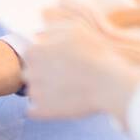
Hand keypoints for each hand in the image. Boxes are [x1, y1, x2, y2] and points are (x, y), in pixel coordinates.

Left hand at [22, 21, 139, 123]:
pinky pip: (35, 110)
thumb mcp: (74, 29)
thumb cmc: (94, 54)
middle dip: (43, 74)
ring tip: (68, 89)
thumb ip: (51, 28)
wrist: (109, 84)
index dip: (45, 56)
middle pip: (30, 73)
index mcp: (35, 51)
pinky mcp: (42, 111)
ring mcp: (35, 93)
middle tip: (65, 75)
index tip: (60, 60)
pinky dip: (45, 108)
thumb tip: (37, 34)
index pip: (30, 54)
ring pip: (33, 91)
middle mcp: (30, 72)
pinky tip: (62, 103)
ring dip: (45, 91)